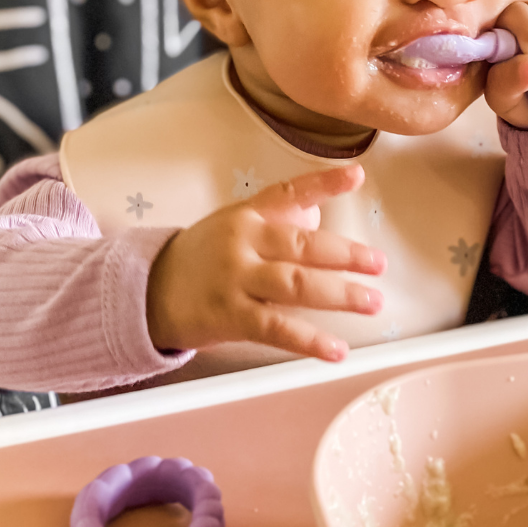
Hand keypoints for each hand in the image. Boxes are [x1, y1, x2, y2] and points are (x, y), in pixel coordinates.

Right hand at [146, 165, 384, 361]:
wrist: (148, 291)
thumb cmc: (204, 256)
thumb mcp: (235, 225)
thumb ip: (278, 218)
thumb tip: (323, 213)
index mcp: (247, 215)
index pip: (289, 193)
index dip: (324, 183)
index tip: (356, 176)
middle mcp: (243, 243)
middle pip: (301, 246)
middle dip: (345, 254)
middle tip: (378, 264)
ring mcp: (236, 280)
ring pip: (295, 285)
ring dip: (339, 294)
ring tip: (372, 301)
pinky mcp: (230, 317)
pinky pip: (277, 329)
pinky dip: (310, 341)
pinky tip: (337, 350)